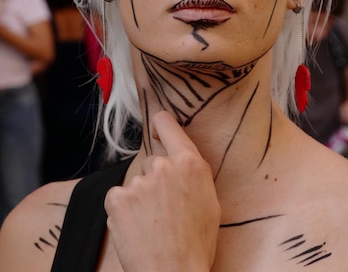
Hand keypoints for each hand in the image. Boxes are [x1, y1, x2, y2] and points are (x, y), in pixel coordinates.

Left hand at [104, 111, 220, 271]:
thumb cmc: (196, 245)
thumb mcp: (210, 202)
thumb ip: (194, 173)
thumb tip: (183, 158)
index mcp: (190, 163)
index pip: (167, 124)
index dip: (160, 124)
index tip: (157, 127)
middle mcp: (163, 166)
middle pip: (153, 162)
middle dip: (155, 180)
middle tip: (164, 210)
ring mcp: (139, 182)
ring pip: (136, 183)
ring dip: (140, 199)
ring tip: (152, 225)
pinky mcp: (117, 198)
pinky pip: (118, 198)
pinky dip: (123, 212)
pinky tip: (137, 229)